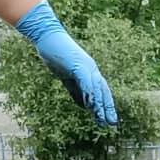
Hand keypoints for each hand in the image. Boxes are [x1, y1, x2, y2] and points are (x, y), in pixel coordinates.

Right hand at [15, 2, 116, 122]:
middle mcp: (91, 68)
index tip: (108, 118)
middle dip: (108, 108)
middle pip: (103, 90)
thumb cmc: (55, 54)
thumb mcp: (67, 76)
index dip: (105, 104)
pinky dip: (89, 94)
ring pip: (96, 88)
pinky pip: (85, 82)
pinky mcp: (78, 65)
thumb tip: (84, 105)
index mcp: (89, 71)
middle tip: (112, 123)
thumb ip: (76, 90)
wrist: (47, 36)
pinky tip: (90, 106)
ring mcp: (86, 66)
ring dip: (100, 105)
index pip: (101, 90)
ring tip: (103, 119)